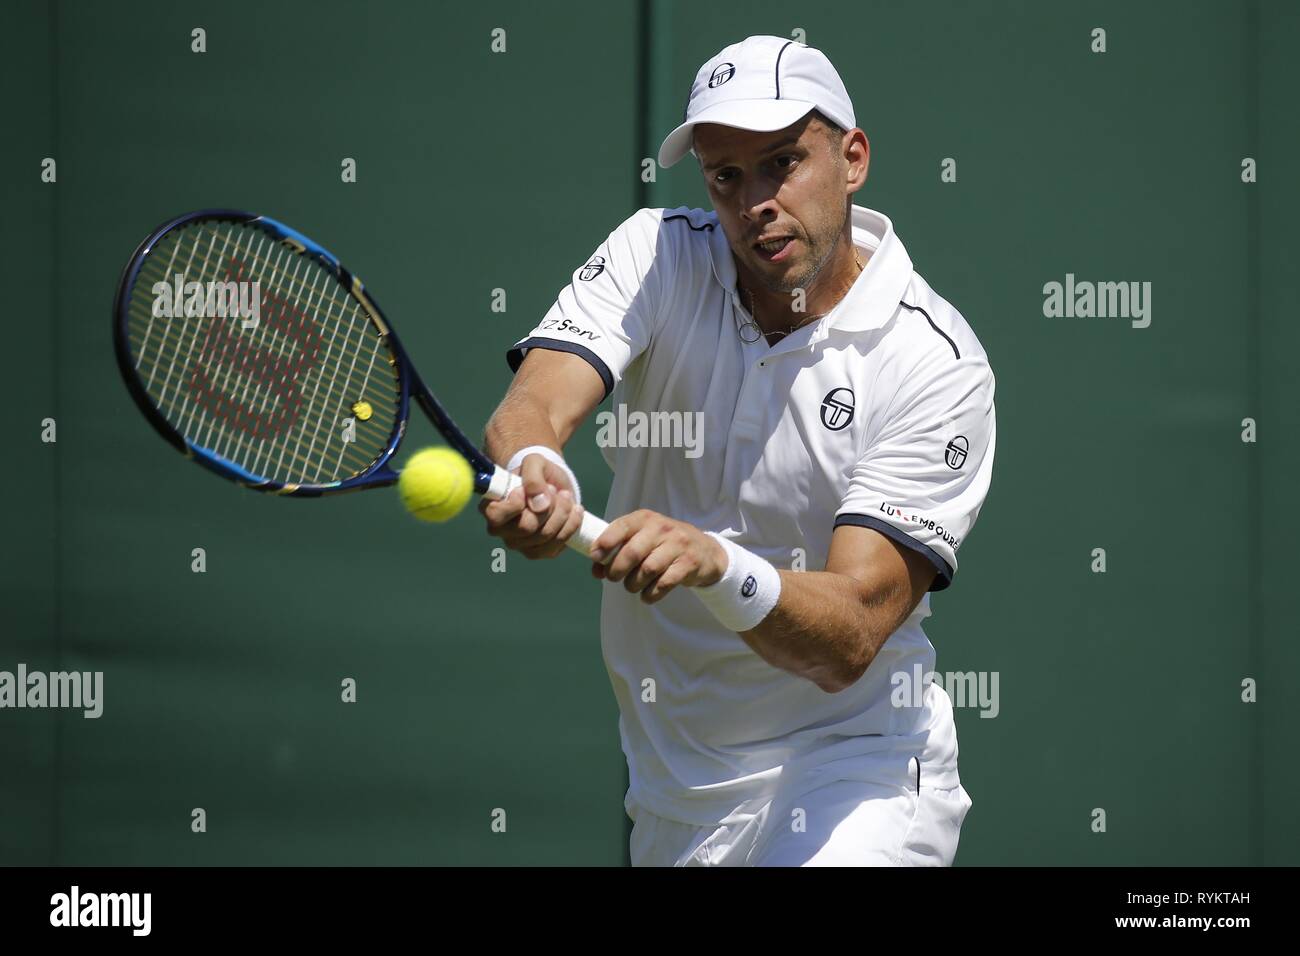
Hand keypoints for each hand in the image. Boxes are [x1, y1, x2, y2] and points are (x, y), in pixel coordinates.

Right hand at [478, 453, 584, 558]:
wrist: (553, 484)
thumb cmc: (537, 473)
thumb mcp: (534, 462)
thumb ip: (533, 477)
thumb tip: (540, 504)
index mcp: (492, 507)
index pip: (496, 515)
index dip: (515, 504)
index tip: (524, 489)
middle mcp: (502, 530)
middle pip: (527, 527)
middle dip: (548, 505)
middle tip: (553, 489)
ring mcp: (521, 544)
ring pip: (546, 536)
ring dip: (562, 513)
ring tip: (565, 496)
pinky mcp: (541, 551)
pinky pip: (558, 545)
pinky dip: (571, 525)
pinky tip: (574, 510)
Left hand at [589, 510, 727, 603]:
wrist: (705, 550)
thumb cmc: (664, 544)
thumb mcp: (642, 539)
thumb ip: (618, 551)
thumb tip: (596, 570)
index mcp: (645, 518)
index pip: (621, 527)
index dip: (605, 543)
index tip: (595, 557)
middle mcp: (662, 528)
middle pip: (632, 552)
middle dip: (616, 570)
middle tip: (613, 578)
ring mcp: (677, 545)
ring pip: (647, 570)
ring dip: (633, 584)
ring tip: (632, 586)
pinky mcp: (689, 563)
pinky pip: (663, 584)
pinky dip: (651, 594)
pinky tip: (647, 595)